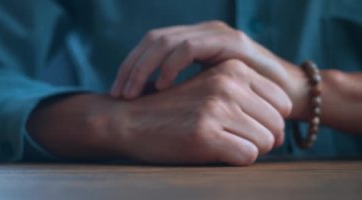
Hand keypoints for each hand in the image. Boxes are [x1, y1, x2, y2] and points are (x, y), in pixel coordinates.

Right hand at [28, 60, 290, 163]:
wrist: (130, 119)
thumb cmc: (173, 109)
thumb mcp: (210, 88)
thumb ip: (245, 97)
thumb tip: (280, 131)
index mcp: (232, 68)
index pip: (282, 101)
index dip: (270, 120)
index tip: (249, 126)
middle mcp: (228, 84)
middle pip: (277, 124)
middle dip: (263, 137)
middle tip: (235, 139)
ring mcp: (216, 108)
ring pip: (266, 141)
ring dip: (248, 148)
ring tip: (222, 144)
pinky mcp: (205, 134)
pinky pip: (247, 155)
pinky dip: (235, 159)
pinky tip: (214, 151)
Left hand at [110, 21, 305, 118]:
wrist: (288, 97)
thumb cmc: (244, 101)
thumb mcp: (205, 93)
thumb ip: (182, 90)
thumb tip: (149, 103)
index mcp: (193, 42)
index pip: (152, 46)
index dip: (131, 66)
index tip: (118, 92)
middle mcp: (202, 32)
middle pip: (153, 40)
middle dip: (131, 66)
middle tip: (118, 93)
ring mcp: (216, 34)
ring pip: (166, 41)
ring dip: (144, 67)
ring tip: (131, 92)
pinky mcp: (230, 42)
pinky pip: (191, 48)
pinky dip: (171, 66)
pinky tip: (161, 86)